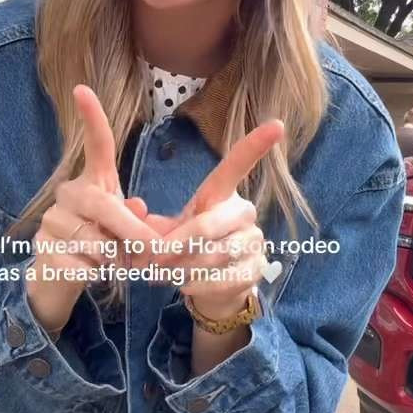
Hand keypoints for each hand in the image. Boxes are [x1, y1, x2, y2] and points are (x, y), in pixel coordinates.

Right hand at [25, 85, 154, 334]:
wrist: (58, 278)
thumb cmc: (100, 246)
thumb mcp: (124, 230)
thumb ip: (136, 217)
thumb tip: (137, 206)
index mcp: (92, 182)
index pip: (96, 146)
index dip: (92, 118)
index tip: (82, 89)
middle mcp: (68, 194)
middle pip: (101, 204)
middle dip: (133, 230)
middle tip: (154, 249)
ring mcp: (52, 221)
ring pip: (96, 241)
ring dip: (117, 260)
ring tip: (118, 264)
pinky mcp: (44, 251)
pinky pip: (83, 264)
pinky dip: (99, 275)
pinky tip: (94, 274)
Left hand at [149, 119, 284, 320]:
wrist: (216, 287)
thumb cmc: (189, 248)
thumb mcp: (170, 230)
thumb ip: (152, 222)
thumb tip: (135, 209)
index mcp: (223, 194)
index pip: (239, 165)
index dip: (257, 145)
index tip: (276, 125)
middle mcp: (244, 213)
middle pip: (208, 225)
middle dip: (174, 245)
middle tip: (151, 258)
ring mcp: (254, 242)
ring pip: (211, 255)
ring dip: (180, 267)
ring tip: (160, 273)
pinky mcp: (256, 270)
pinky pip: (220, 278)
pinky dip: (195, 284)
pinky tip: (184, 284)